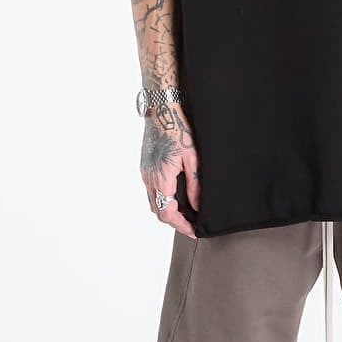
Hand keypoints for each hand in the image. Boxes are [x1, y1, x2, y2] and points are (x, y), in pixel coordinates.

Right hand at [140, 103, 200, 236]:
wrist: (161, 110)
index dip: (181, 226)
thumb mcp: (193, 158)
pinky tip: (175, 197)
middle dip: (175, 221)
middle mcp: (149, 178)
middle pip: (158, 211)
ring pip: (153, 202)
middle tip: (192, 225)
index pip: (168, 213)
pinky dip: (162, 200)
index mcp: (161, 178)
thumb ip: (194, 184)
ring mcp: (145, 172)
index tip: (194, 231)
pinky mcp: (145, 167)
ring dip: (167, 211)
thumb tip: (196, 205)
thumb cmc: (179, 129)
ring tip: (186, 213)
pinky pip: (151, 191)